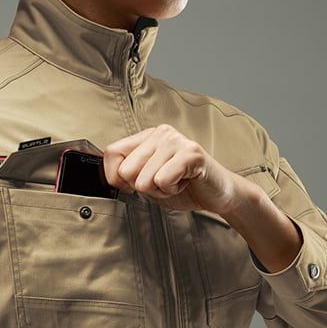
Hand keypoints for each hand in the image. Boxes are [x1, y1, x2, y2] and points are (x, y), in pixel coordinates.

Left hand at [103, 124, 247, 214]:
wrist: (216, 193)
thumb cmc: (183, 186)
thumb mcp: (147, 182)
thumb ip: (128, 175)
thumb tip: (110, 176)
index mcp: (145, 137)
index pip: (111, 153)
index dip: (116, 177)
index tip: (133, 185)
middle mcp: (159, 134)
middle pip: (125, 171)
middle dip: (143, 187)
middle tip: (163, 183)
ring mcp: (176, 140)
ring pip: (144, 179)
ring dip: (160, 190)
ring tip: (176, 182)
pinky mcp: (191, 153)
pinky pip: (163, 180)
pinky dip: (172, 190)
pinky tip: (184, 182)